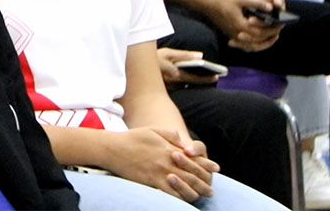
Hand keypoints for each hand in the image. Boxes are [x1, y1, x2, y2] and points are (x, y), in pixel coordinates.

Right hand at [102, 128, 217, 201]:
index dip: (206, 164)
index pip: (193, 158)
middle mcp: (167, 161)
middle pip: (191, 173)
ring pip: (184, 184)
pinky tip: (185, 199)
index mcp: (169, 148)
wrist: (113, 148)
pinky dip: (180, 196)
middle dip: (204, 181)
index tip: (216, 168)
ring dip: (196, 191)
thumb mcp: (152, 130)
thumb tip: (182, 140)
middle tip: (212, 189)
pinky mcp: (151, 181)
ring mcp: (160, 172)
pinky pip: (170, 192)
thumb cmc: (131, 138)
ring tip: (204, 195)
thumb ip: (169, 134)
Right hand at [157, 48, 217, 87]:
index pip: (195, 79)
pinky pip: (179, 86)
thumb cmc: (154, 57)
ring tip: (204, 75)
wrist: (136, 66)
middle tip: (213, 77)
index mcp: (175, 74)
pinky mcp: (166, 89)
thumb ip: (185, 55)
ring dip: (193, 81)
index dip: (207, 78)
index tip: (217, 76)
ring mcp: (169, 87)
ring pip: (186, 86)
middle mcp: (173, 83)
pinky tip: (189, 77)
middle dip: (202, 80)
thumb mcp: (169, 53)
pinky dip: (185, 82)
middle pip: (192, 84)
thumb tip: (200, 56)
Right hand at [204, 0, 283, 51]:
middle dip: (271, 36)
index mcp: (240, 25)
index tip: (282, 23)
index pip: (262, 32)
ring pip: (251, 46)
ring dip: (263, 43)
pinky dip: (252, 45)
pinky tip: (257, 41)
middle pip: (258, 41)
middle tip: (279, 30)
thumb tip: (270, 8)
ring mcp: (232, 35)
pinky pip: (243, 45)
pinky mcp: (229, 34)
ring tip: (272, 37)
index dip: (273, 28)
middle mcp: (236, 33)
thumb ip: (256, 3)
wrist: (204, 2)